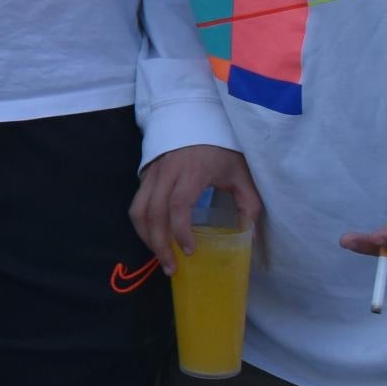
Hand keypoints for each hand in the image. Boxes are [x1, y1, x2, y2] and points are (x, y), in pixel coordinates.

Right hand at [130, 145, 262, 264]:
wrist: (196, 117)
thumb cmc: (221, 147)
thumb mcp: (241, 173)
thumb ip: (248, 204)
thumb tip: (249, 237)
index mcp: (192, 171)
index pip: (178, 204)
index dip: (180, 230)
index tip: (189, 251)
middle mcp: (166, 173)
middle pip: (153, 213)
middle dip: (159, 244)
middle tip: (171, 267)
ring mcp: (152, 173)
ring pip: (138, 210)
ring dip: (146, 237)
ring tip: (160, 257)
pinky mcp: (145, 175)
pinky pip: (137, 204)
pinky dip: (143, 225)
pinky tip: (155, 238)